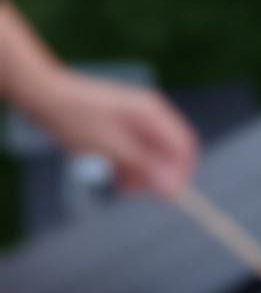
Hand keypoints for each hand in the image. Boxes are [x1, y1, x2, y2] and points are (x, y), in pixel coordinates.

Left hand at [37, 70, 197, 197]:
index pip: (184, 147)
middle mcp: (150, 115)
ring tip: (115, 178)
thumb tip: (174, 189)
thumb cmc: (75, 118)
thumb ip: (145, 167)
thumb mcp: (111, 147)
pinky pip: (137, 152)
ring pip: (153, 155)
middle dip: (155, 174)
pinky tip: (110, 169)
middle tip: (129, 187)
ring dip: (139, 172)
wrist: (44, 97)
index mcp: (153, 113)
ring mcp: (137, 120)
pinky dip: (127, 164)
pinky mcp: (124, 127)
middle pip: (170, 153)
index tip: (165, 195)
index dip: (180, 173)